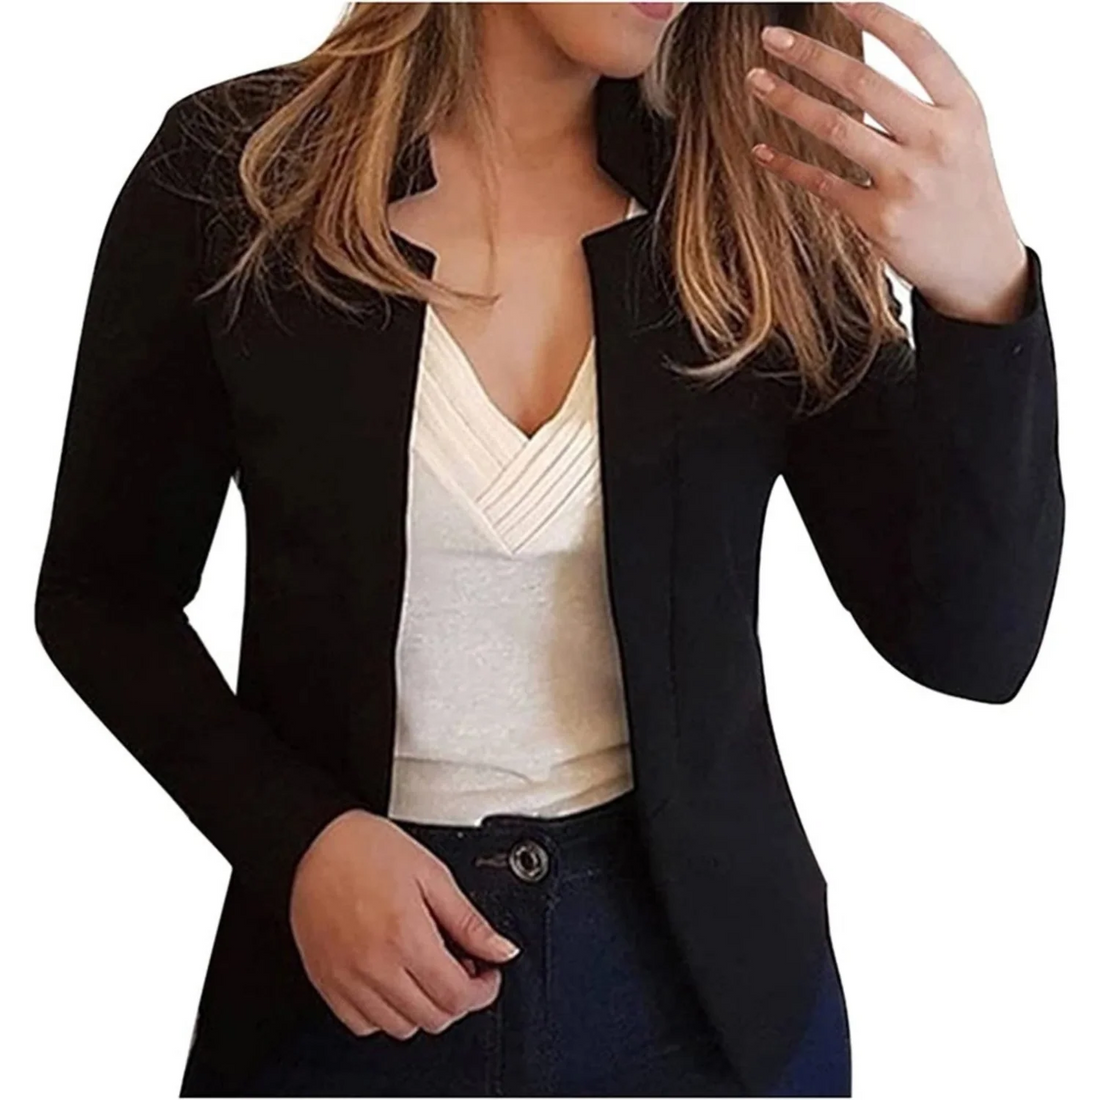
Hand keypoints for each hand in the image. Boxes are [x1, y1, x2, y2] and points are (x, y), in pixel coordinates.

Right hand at [289, 809, 521, 1039]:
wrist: (315, 843)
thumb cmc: (368, 849)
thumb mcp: (431, 875)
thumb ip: (468, 920)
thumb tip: (502, 949)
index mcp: (406, 937)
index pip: (457, 996)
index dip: (483, 990)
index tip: (487, 975)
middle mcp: (375, 966)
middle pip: (433, 1018)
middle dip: (458, 999)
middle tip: (461, 968)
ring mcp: (347, 980)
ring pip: (399, 1028)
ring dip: (423, 1008)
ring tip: (426, 972)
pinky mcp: (327, 984)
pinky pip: (362, 1025)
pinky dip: (385, 1014)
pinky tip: (394, 982)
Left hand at [745, 1, 1028, 323]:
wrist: (980, 265)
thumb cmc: (964, 193)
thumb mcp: (966, 137)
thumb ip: (925, 103)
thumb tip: (863, 68)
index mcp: (962, 110)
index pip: (916, 46)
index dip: (873, 16)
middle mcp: (936, 140)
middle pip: (862, 81)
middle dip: (809, 55)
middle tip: (771, 37)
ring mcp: (906, 182)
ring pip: (834, 127)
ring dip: (788, 100)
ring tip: (757, 81)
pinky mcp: (878, 220)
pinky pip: (821, 183)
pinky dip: (786, 164)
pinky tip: (762, 150)